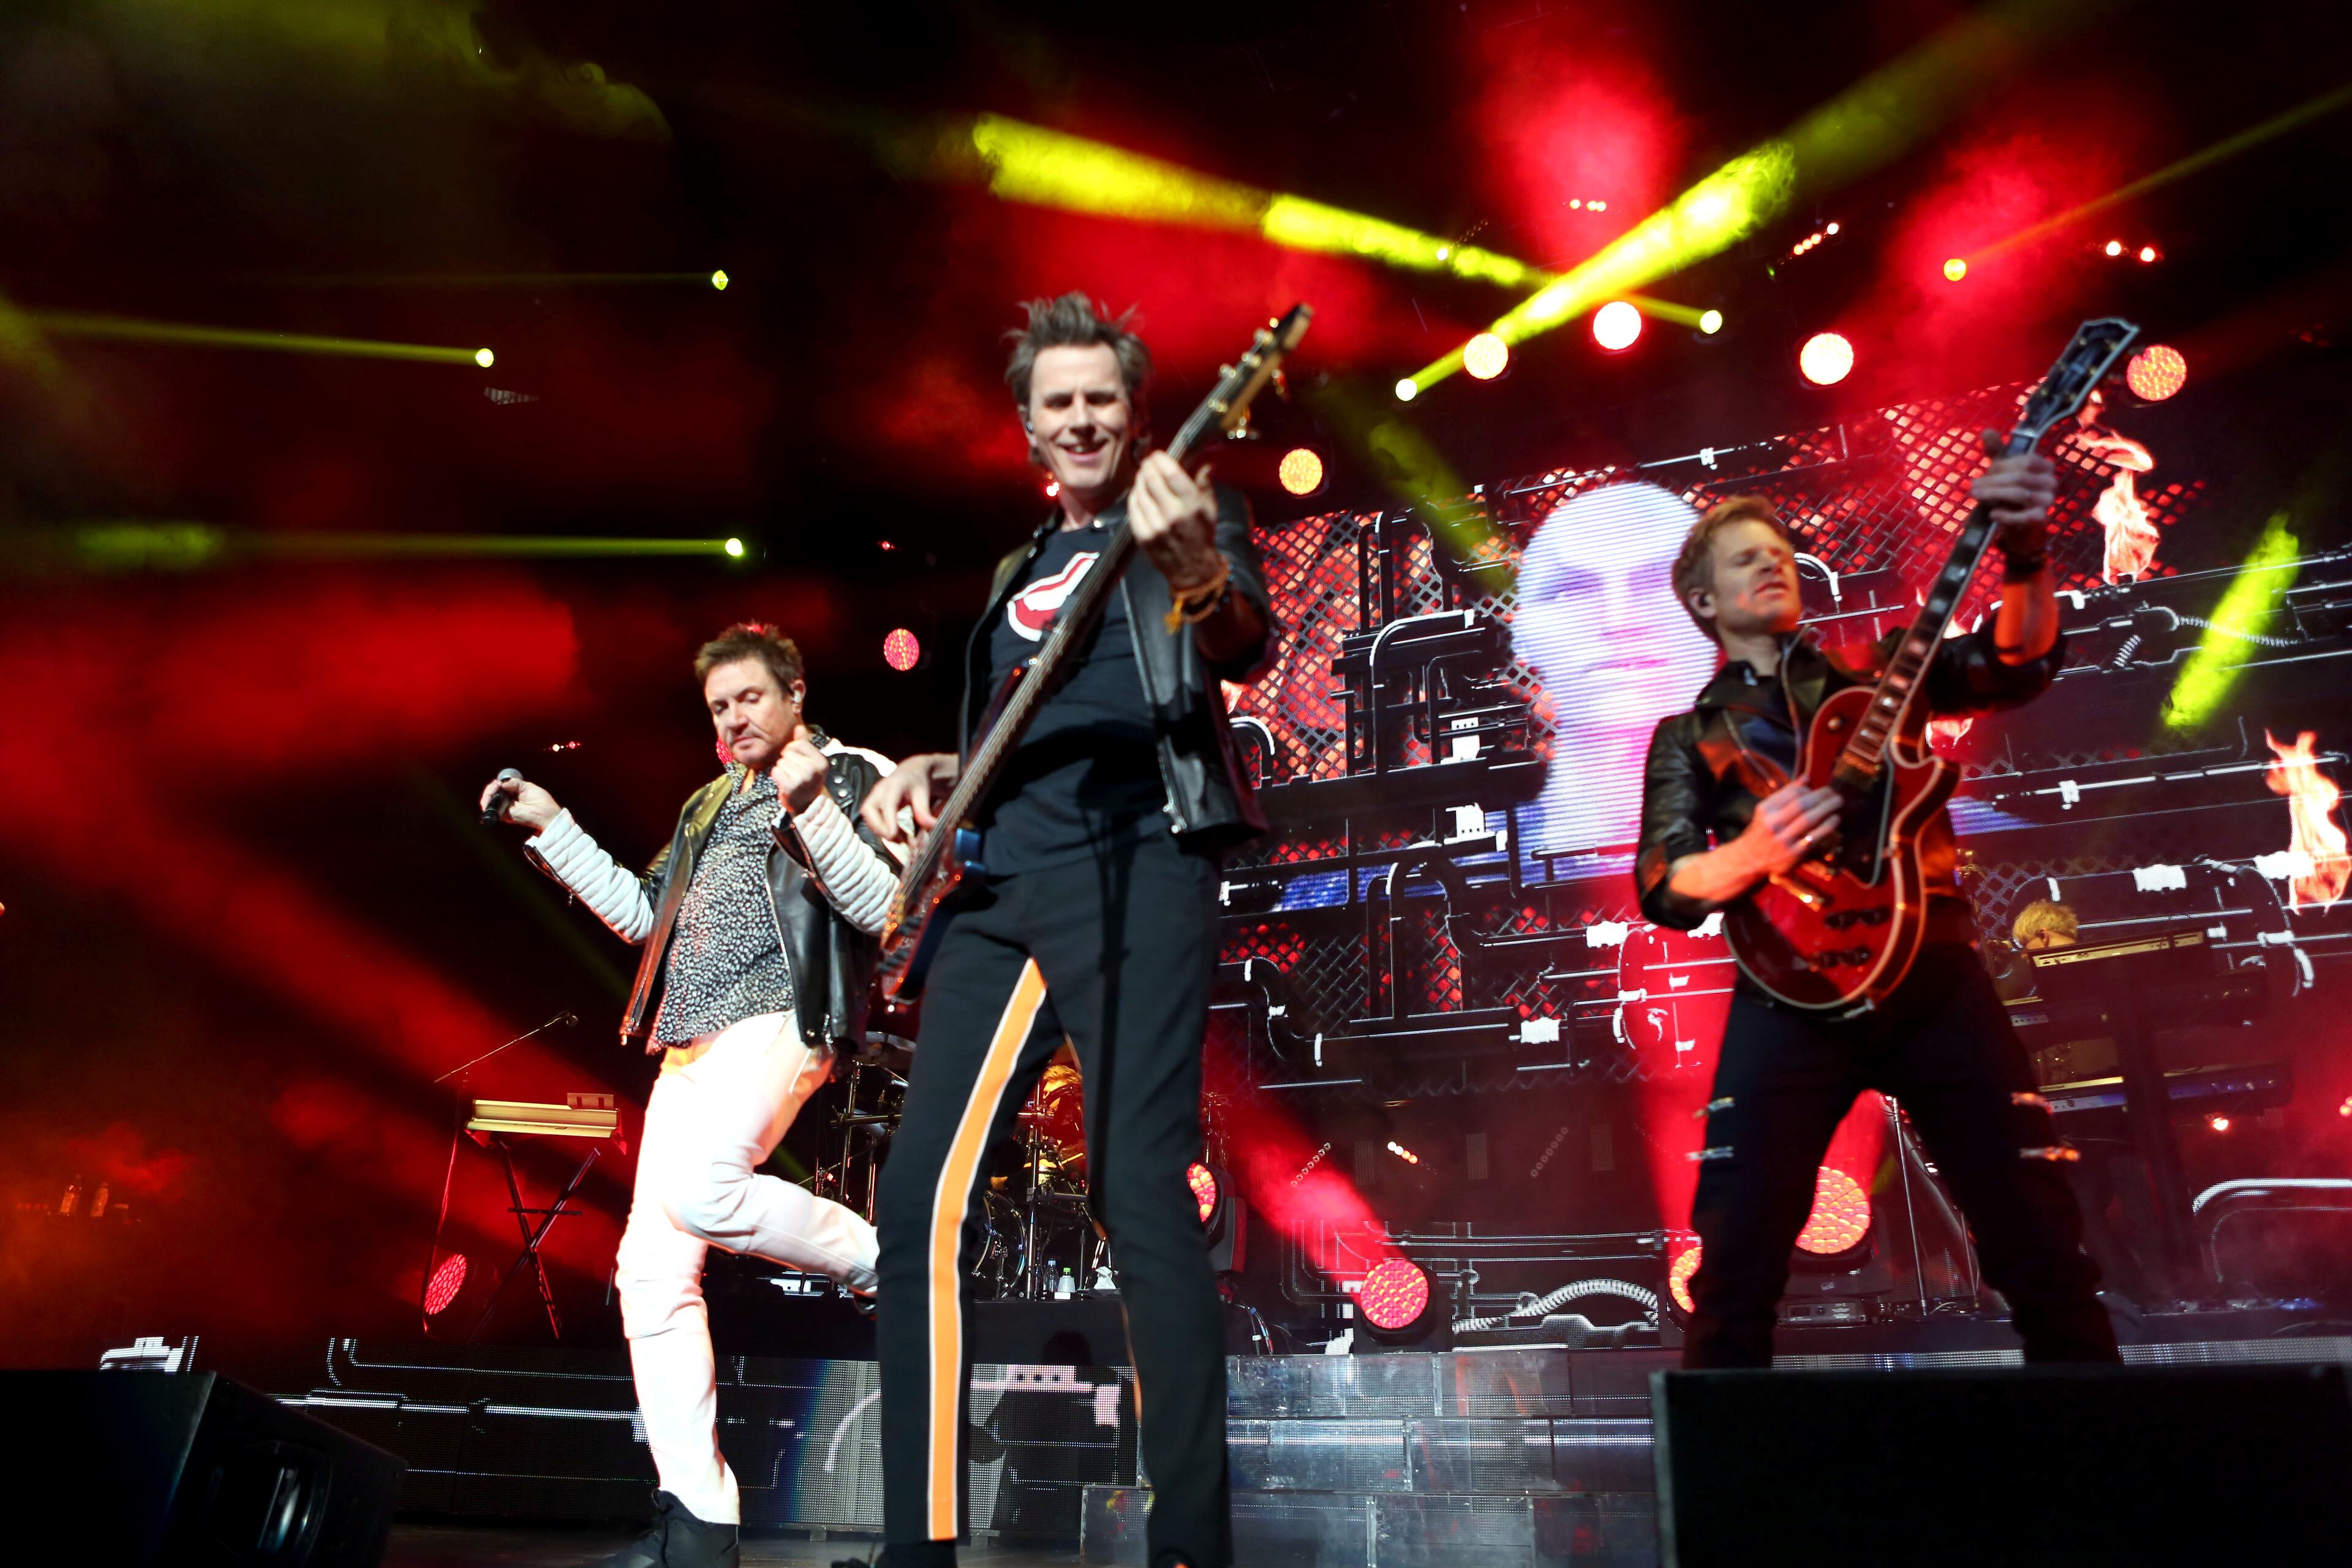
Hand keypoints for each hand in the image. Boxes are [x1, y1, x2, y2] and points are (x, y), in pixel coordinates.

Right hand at [480, 772, 561, 831]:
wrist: (548, 814)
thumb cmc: (542, 801)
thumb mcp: (528, 786)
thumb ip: (514, 783)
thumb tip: (502, 783)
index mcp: (513, 795)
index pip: (498, 789)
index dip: (496, 784)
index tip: (498, 782)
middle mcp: (507, 803)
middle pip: (492, 794)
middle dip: (491, 788)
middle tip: (496, 784)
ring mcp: (505, 810)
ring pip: (489, 801)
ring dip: (489, 793)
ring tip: (495, 787)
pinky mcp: (505, 816)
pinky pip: (492, 808)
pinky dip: (489, 800)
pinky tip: (494, 794)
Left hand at [770, 724, 830, 812]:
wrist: (806, 805)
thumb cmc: (805, 779)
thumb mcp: (809, 761)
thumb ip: (803, 743)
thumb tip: (798, 726)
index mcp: (821, 761)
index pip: (799, 743)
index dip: (792, 749)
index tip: (796, 759)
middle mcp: (814, 769)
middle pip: (788, 752)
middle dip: (786, 761)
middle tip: (793, 772)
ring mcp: (803, 778)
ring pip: (781, 762)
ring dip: (781, 769)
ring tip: (789, 778)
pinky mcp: (791, 787)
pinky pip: (776, 771)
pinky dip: (776, 776)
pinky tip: (783, 783)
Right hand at [862, 752, 958, 842]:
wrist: (910, 772)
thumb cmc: (917, 782)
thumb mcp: (923, 793)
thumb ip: (924, 810)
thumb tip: (930, 825)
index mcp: (894, 785)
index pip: (888, 803)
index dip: (888, 819)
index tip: (892, 834)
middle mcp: (879, 790)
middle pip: (868, 809)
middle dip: (877, 827)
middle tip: (893, 838)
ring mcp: (873, 797)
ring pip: (868, 817)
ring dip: (880, 831)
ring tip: (899, 839)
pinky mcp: (872, 805)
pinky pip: (871, 820)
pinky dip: (881, 830)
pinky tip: (896, 836)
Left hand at [1128, 449, 1222, 590]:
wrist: (1192, 569)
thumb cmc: (1202, 535)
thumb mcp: (1210, 508)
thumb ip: (1205, 483)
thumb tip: (1205, 463)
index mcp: (1192, 504)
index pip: (1171, 472)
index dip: (1161, 459)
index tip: (1158, 455)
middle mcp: (1172, 513)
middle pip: (1152, 479)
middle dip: (1148, 466)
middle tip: (1148, 463)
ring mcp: (1155, 525)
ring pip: (1139, 491)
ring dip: (1140, 480)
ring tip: (1143, 477)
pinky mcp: (1143, 535)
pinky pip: (1133, 508)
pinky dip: (1134, 496)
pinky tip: (1139, 493)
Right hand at [1735, 780, 1840, 879]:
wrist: (1750, 859)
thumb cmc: (1762, 831)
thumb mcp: (1768, 811)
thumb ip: (1786, 794)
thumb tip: (1806, 778)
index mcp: (1766, 810)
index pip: (1791, 793)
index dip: (1808, 790)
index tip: (1817, 790)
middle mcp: (1773, 824)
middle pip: (1802, 805)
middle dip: (1821, 796)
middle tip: (1834, 792)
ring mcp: (1783, 839)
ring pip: (1809, 819)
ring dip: (1827, 808)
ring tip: (1838, 802)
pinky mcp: (1794, 853)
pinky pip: (1814, 836)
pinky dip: (1827, 826)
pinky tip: (1835, 819)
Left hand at [1973, 428, 2057, 554]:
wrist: (2018, 525)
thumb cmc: (2009, 492)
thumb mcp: (2002, 470)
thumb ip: (1996, 451)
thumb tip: (1987, 431)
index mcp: (2044, 466)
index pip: (2027, 460)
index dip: (2004, 465)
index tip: (1986, 471)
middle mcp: (2051, 481)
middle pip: (2021, 477)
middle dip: (1994, 481)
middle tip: (1973, 486)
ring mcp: (2048, 500)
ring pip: (2020, 494)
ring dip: (1994, 494)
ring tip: (1976, 496)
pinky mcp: (2041, 518)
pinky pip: (2025, 516)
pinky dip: (2007, 515)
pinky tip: (1992, 514)